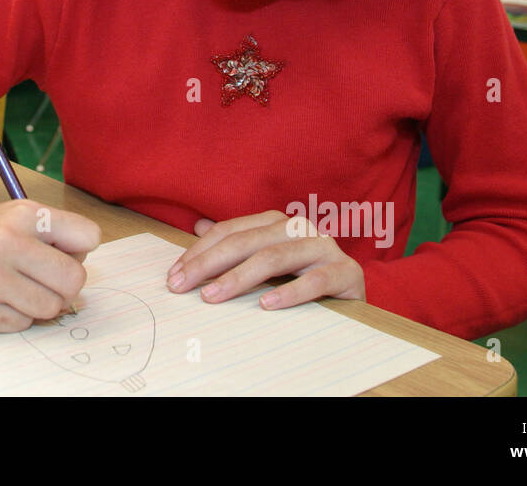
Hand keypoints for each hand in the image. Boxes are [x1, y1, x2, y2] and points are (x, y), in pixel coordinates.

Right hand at [0, 201, 101, 332]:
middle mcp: (3, 244)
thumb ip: (60, 233)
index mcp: (23, 214)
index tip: (61, 250)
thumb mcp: (21, 215)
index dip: (79, 249)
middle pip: (74, 280)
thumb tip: (84, 268)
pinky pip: (21, 325)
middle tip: (45, 278)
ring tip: (19, 287)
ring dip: (41, 303)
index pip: (89, 236)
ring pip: (50, 308)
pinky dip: (16, 315)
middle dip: (65, 284)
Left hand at [167, 211, 364, 309]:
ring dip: (239, 278)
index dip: (199, 252)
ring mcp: (323, 247)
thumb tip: (197, 226)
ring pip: (274, 257)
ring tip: (212, 296)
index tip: (173, 275)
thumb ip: (236, 242)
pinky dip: (289, 292)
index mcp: (276, 221)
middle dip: (209, 264)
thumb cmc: (301, 275)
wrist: (353, 294)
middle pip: (246, 242)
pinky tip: (265, 304)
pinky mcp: (346, 271)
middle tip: (182, 286)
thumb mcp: (265, 259)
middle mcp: (298, 228)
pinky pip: (315, 281)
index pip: (229, 231)